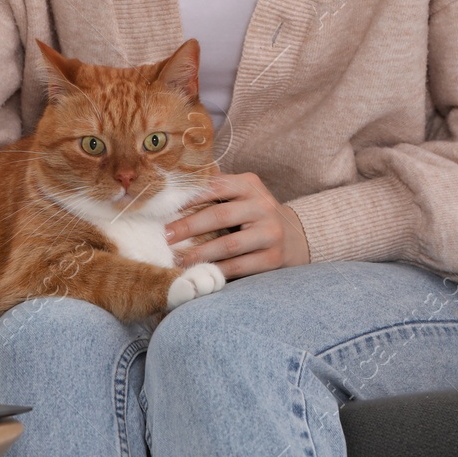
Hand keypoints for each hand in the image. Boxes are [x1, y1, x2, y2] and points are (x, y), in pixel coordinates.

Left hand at [163, 172, 310, 277]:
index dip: (188, 197)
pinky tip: (201, 271)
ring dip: (199, 253)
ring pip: (229, 245)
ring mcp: (270, 232)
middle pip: (219, 215)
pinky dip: (217, 270)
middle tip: (165, 236)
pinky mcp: (274, 258)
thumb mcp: (239, 194)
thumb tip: (171, 190)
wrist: (293, 237)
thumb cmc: (253, 213)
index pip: (215, 186)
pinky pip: (239, 266)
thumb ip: (214, 189)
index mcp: (249, 184)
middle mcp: (263, 205)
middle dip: (188, 227)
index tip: (164, 209)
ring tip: (178, 258)